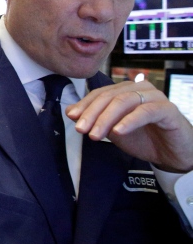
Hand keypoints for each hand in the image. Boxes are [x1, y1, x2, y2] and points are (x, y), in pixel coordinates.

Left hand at [66, 80, 192, 172]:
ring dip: (106, 118)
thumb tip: (70, 111)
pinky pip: (146, 111)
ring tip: (95, 134)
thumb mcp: (114, 130)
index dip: (85, 104)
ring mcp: (155, 97)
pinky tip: (118, 131)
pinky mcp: (168, 110)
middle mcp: (140, 89)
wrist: (173, 155)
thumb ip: (95, 119)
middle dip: (92, 113)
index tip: (72, 117)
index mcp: (126, 90)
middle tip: (81, 129)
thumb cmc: (145, 139)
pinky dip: (129, 120)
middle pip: (110, 96)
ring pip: (125, 101)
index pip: (101, 93)